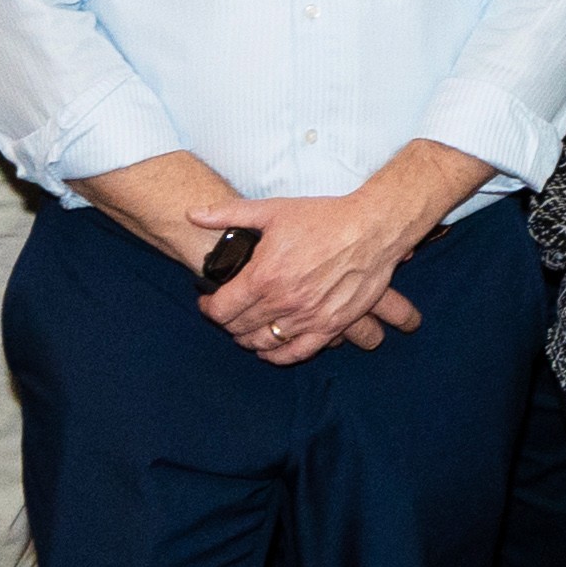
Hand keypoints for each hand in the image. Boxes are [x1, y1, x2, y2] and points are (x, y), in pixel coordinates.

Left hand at [200, 184, 437, 365]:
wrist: (373, 228)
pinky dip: (278, 356)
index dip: (208, 309)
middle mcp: (283, 302)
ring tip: (245, 331)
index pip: (222, 309)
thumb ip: (228, 214)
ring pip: (264, 343)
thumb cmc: (324, 217)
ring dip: (248, 340)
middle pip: (240, 328)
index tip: (208, 303)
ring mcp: (308, 317)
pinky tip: (270, 349)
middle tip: (227, 313)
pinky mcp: (330, 325)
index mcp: (264, 275)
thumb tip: (192, 213)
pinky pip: (296, 353)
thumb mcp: (273, 210)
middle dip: (227, 323)